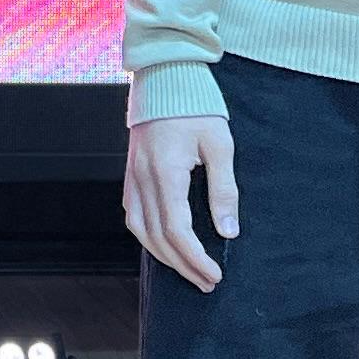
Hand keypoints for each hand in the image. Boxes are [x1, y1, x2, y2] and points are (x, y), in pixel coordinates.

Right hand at [122, 112, 236, 292]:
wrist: (165, 76)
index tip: (216, 274)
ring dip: (164, 256)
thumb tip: (228, 231)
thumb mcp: (219, 144)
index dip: (195, 258)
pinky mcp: (130, 172)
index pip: (177, 230)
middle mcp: (143, 178)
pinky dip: (146, 236)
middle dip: (184, 266)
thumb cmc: (196, 107)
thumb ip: (223, 189)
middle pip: (158, 237)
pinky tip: (163, 243)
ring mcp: (132, 176)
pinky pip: (132, 215)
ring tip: (188, 270)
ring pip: (140, 231)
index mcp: (166, 172)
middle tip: (208, 282)